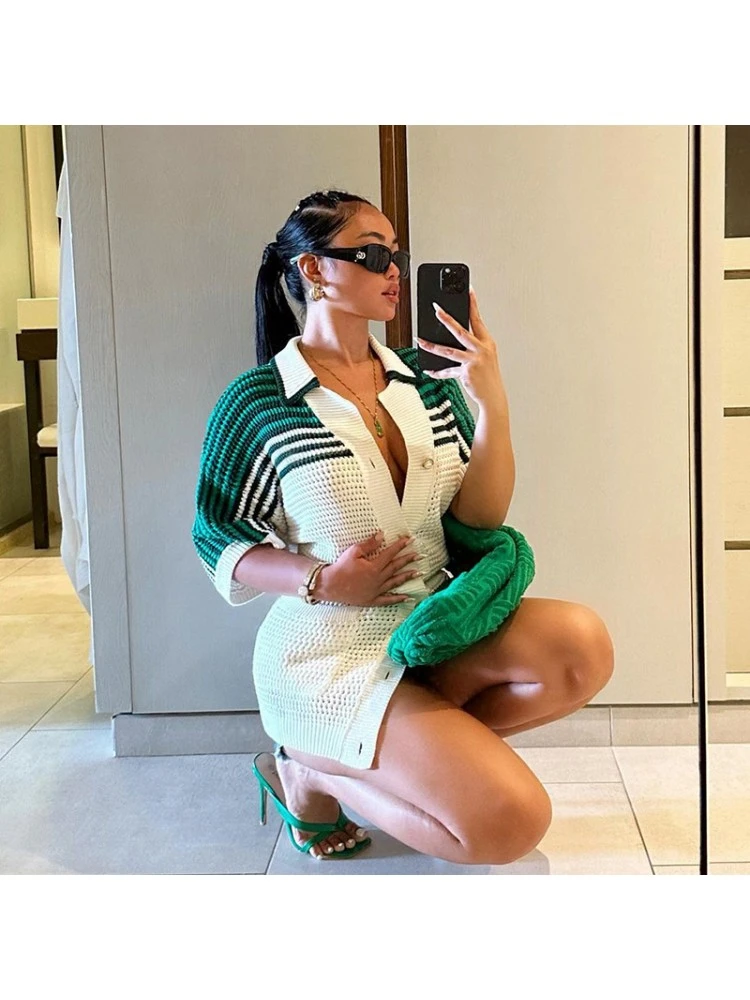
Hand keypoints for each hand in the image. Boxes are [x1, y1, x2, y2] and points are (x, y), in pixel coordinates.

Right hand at [315, 531, 422, 606]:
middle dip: (409, 560)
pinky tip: (407, 597)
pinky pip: (387, 600)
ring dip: (407, 577)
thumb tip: (382, 535)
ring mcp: (376, 591)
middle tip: (421, 555)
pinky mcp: (371, 600)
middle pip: (396, 567)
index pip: (391, 554)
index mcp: (374, 567)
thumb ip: (369, 544)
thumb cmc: (340, 567)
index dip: (401, 545)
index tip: (410, 539)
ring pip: (395, 582)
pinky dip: (398, 598)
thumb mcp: (353, 551)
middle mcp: (378, 579)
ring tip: (419, 573)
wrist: (329, 585)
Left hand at [417, 286, 504, 407]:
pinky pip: (447, 371)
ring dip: (431, 346)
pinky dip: (437, 371)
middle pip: (461, 331)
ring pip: (448, 351)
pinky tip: (429, 369)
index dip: (473, 304)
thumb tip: (454, 337)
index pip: (478, 319)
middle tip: (436, 309)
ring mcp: (473, 361)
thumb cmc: (489, 377)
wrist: (493, 396)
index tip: (468, 291)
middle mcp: (481, 350)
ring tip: (420, 340)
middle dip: (446, 319)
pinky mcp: (465, 373)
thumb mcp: (485, 357)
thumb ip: (472, 346)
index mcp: (487, 342)